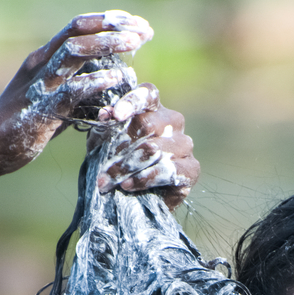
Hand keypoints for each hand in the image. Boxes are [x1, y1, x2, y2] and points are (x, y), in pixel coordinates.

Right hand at [0, 11, 152, 181]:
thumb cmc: (20, 127)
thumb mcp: (52, 102)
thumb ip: (75, 92)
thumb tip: (105, 89)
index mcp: (43, 59)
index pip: (77, 27)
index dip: (108, 21)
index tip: (136, 24)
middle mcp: (41, 65)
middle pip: (79, 32)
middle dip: (113, 28)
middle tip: (144, 31)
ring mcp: (40, 85)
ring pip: (74, 53)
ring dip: (107, 46)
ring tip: (135, 45)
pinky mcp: (41, 110)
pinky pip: (71, 91)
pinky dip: (95, 83)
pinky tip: (116, 80)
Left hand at [92, 83, 199, 209]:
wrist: (131, 201)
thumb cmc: (117, 166)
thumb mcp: (103, 145)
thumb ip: (104, 128)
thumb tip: (106, 115)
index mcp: (153, 109)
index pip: (148, 94)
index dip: (132, 102)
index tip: (116, 116)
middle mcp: (173, 122)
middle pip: (147, 125)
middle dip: (120, 149)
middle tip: (102, 169)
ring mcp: (185, 145)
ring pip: (155, 149)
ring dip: (127, 167)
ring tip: (107, 182)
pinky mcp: (191, 169)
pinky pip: (168, 170)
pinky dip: (144, 179)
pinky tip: (128, 186)